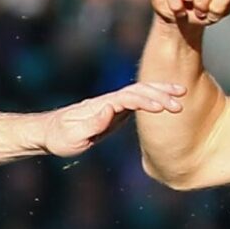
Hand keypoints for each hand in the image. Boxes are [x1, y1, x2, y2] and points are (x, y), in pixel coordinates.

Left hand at [36, 79, 186, 158]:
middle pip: (137, 91)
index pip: (127, 99)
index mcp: (100, 106)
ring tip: (182, 93)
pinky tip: (167, 100)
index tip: (161, 107)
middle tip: (180, 103)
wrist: (48, 133)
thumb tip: (110, 108)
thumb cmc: (59, 138)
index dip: (145, 101)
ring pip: (139, 91)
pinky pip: (137, 100)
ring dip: (160, 91)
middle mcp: (108, 101)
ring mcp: (112, 104)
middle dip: (159, 94)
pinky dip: (153, 97)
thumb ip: (92, 123)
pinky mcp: (114, 111)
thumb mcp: (73, 136)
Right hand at [149, 0, 229, 30]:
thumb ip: (223, 6)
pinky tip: (177, 8)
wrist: (180, 13)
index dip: (221, 1)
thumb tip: (216, 3)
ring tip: (186, 8)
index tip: (213, 14)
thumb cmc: (203, 10)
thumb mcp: (216, 12)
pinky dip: (175, 1)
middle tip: (199, 12)